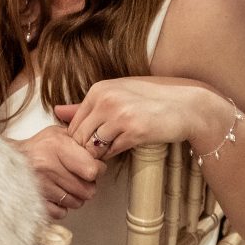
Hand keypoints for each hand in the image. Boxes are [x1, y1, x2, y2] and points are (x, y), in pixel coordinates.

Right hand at [9, 125, 106, 219]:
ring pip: (76, 202)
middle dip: (88, 185)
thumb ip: (80, 138)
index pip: (93, 170)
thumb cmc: (38, 146)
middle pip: (88, 190)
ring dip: (76, 196)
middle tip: (80, 177)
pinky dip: (62, 206)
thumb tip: (100, 147)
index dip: (97, 170)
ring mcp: (42, 186)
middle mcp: (49, 167)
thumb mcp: (58, 133)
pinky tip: (58, 194)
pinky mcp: (36, 201)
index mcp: (57, 147)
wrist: (9, 159)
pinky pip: (62, 213)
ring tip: (68, 184)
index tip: (93, 167)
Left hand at [54, 77, 218, 159]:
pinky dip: (115, 154)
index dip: (78, 139)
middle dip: (85, 150)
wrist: (188, 106)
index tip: (89, 145)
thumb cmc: (152, 99)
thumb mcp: (117, 94)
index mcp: (98, 89)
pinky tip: (126, 146)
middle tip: (98, 155)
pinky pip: (112, 151)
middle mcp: (105, 100)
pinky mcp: (134, 131)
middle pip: (79, 137)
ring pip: (93, 147)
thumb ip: (85, 105)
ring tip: (113, 150)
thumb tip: (57, 111)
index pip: (73, 123)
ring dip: (100, 155)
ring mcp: (119, 115)